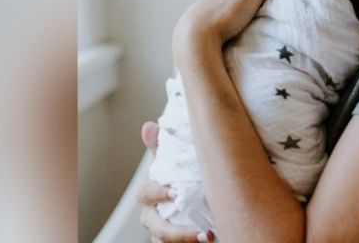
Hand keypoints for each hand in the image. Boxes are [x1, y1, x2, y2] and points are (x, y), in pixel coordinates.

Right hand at [137, 122, 215, 242]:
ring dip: (185, 241)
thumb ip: (161, 147)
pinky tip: (213, 238)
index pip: (145, 193)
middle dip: (175, 231)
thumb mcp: (170, 163)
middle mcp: (151, 216)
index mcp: (149, 194)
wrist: (188, 203)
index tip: (175, 192)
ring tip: (208, 237)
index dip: (158, 193)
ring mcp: (160, 233)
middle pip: (155, 227)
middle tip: (198, 229)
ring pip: (164, 242)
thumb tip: (149, 126)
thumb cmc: (177, 180)